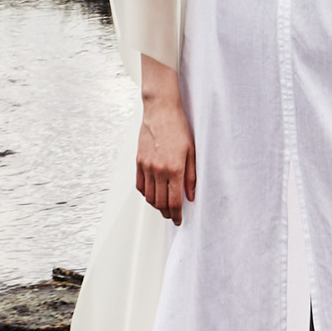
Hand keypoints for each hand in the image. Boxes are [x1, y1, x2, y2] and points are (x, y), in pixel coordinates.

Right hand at [136, 57, 196, 223]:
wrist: (160, 111)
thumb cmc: (178, 127)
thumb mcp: (192, 152)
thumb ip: (192, 176)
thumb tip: (191, 196)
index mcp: (174, 168)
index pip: (174, 201)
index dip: (177, 215)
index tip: (179, 220)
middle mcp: (158, 170)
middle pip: (160, 202)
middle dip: (167, 213)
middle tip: (173, 216)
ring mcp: (146, 166)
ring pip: (149, 196)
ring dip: (156, 205)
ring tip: (164, 207)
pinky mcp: (138, 161)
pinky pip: (140, 185)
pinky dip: (146, 194)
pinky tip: (153, 194)